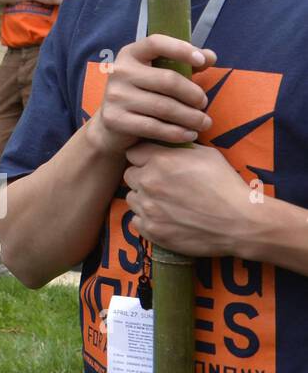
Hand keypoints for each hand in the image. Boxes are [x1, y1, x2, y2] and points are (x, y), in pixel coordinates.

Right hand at [88, 35, 214, 156]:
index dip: (181, 49)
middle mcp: (119, 71)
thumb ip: (183, 64)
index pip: (156, 43)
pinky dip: (177, 133)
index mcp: (130, 54)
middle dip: (194, 94)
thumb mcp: (159, 74)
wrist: (111, 126)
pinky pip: (154, 127)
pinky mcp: (115, 119)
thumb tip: (210, 56)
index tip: (202, 61)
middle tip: (204, 104)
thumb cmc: (143, 95)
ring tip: (203, 123)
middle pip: (168, 80)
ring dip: (191, 117)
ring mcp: (115, 96)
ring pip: (164, 107)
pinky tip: (189, 134)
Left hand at [124, 142, 253, 258]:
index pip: (133, 152)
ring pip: (132, 198)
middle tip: (163, 185)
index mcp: (160, 160)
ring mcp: (148, 208)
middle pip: (129, 175)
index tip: (154, 163)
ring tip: (167, 203)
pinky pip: (137, 220)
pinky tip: (166, 218)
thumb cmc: (227, 186)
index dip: (144, 157)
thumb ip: (178, 148)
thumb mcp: (206, 155)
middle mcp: (149, 182)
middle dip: (143, 177)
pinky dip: (148, 219)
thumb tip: (166, 143)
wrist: (241, 223)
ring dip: (144, 199)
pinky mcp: (152, 230)